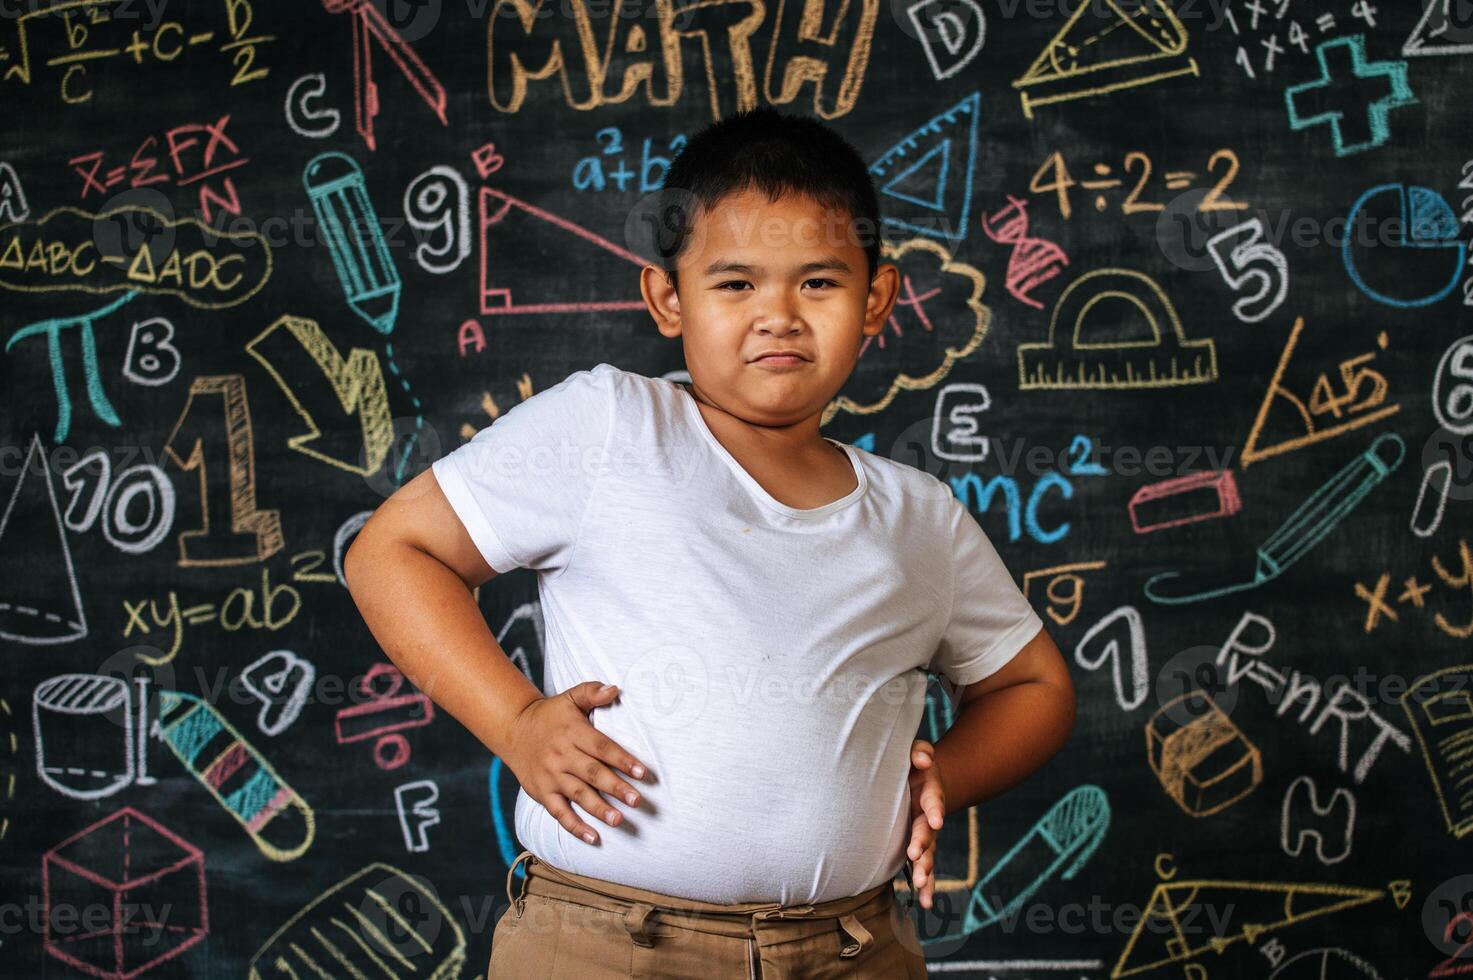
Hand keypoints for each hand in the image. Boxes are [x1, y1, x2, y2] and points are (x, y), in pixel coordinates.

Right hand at [502, 681, 648, 845]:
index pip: (602, 747)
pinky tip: (593, 838)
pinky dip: (575, 826)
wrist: (514, 728)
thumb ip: (592, 693)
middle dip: (615, 787)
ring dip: (598, 809)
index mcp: (573, 733)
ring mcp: (551, 776)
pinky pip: (559, 812)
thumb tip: (614, 689)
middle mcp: (562, 755)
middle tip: (637, 801)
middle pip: (592, 773)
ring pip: (577, 794)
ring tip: (619, 820)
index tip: (642, 772)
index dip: (622, 759)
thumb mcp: (570, 698)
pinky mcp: (542, 792)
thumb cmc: (551, 715)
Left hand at [905, 738, 945, 909]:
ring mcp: (925, 834)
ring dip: (925, 869)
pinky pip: (922, 867)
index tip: (936, 820)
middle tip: (917, 856)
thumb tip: (923, 761)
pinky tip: (926, 903)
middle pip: (929, 832)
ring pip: (928, 854)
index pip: (933, 800)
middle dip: (924, 844)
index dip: (934, 809)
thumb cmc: (914, 764)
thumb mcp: (916, 752)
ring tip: (920, 885)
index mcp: (929, 792)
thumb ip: (920, 751)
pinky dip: (925, 884)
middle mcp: (929, 816)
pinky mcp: (917, 845)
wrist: (922, 779)